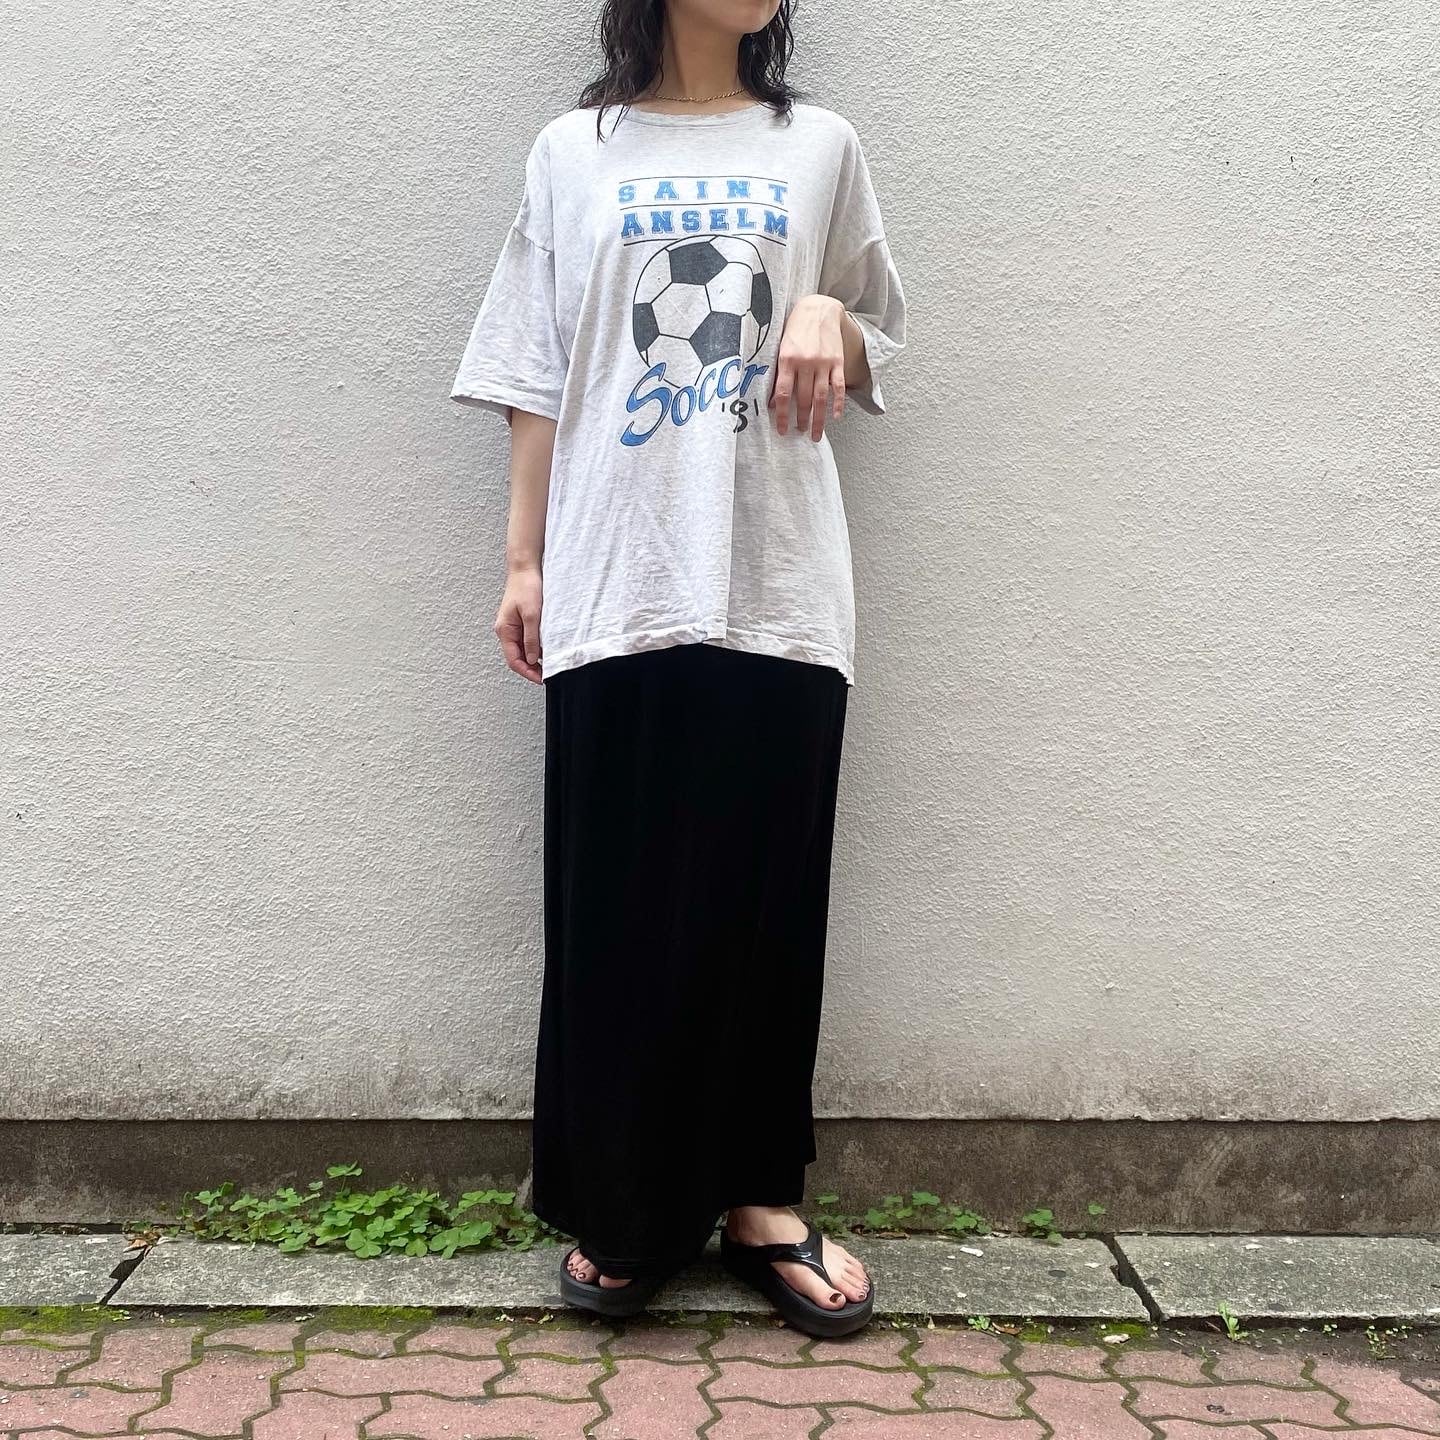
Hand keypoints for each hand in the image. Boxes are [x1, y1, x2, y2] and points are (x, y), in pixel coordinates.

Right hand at [494, 564, 542, 682]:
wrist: (525, 568)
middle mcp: (507, 631)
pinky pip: (528, 641)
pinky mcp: (522, 622)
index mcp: (504, 630)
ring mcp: (514, 627)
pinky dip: (537, 648)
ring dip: (535, 659)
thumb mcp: (532, 615)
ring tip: (551, 665)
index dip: (527, 672)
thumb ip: (531, 638)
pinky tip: (548, 650)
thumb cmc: (526, 587)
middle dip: (532, 668)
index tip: (541, 679)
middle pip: (518, 657)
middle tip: (548, 675)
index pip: (513, 660)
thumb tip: (533, 660)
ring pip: (524, 650)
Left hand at [769, 294, 846, 440]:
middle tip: (800, 432)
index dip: (782, 415)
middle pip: (803, 399)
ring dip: (819, 419)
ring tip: (816, 433)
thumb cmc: (796, 328)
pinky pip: (839, 386)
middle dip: (801, 419)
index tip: (782, 430)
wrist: (819, 307)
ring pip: (820, 397)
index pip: (783, 394)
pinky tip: (835, 416)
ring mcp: (823, 362)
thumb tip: (773, 400)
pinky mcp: (837, 361)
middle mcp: (805, 362)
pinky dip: (838, 403)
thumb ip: (779, 372)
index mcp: (787, 359)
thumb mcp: (781, 346)